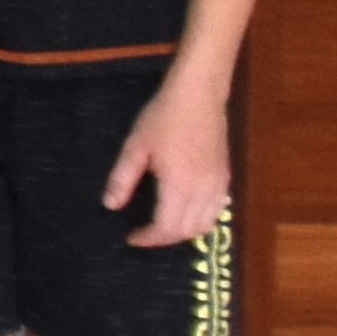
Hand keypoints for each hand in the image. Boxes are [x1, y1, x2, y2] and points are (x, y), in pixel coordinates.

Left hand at [108, 75, 234, 246]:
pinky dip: (201, 221)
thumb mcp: (135, 146)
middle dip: (164, 238)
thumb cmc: (163, 118)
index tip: (131, 238)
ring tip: (161, 226)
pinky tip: (184, 213)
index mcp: (180, 185)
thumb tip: (111, 206)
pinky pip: (217, 212)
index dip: (149, 238)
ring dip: (184, 232)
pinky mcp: (225, 178)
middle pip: (187, 231)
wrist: (198, 97)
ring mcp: (219, 185)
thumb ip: (122, 179)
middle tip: (143, 233)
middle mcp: (204, 190)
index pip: (167, 227)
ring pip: (206, 225)